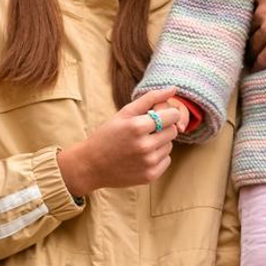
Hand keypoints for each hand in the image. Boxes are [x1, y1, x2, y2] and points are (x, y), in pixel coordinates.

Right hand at [57, 88, 184, 198]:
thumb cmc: (107, 135)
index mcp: (137, 126)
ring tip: (141, 144)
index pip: (172, 116)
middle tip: (148, 130)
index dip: (169, 113)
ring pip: (170, 146)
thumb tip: (174, 89)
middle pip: (173, 131)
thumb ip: (150, 98)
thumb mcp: (124, 113)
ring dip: (160, 143)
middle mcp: (145, 146)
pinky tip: (142, 156)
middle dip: (164, 128)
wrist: (91, 165)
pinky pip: (166, 160)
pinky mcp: (150, 176)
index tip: (161, 115)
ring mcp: (148, 163)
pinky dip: (158, 157)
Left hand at [249, 0, 265, 69]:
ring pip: (253, 44)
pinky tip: (257, 68)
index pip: (249, 6)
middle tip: (250, 39)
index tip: (254, 20)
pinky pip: (263, 58)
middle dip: (250, 32)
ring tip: (251, 56)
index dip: (252, 14)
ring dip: (252, 51)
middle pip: (249, 26)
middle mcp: (261, 11)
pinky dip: (259, 64)